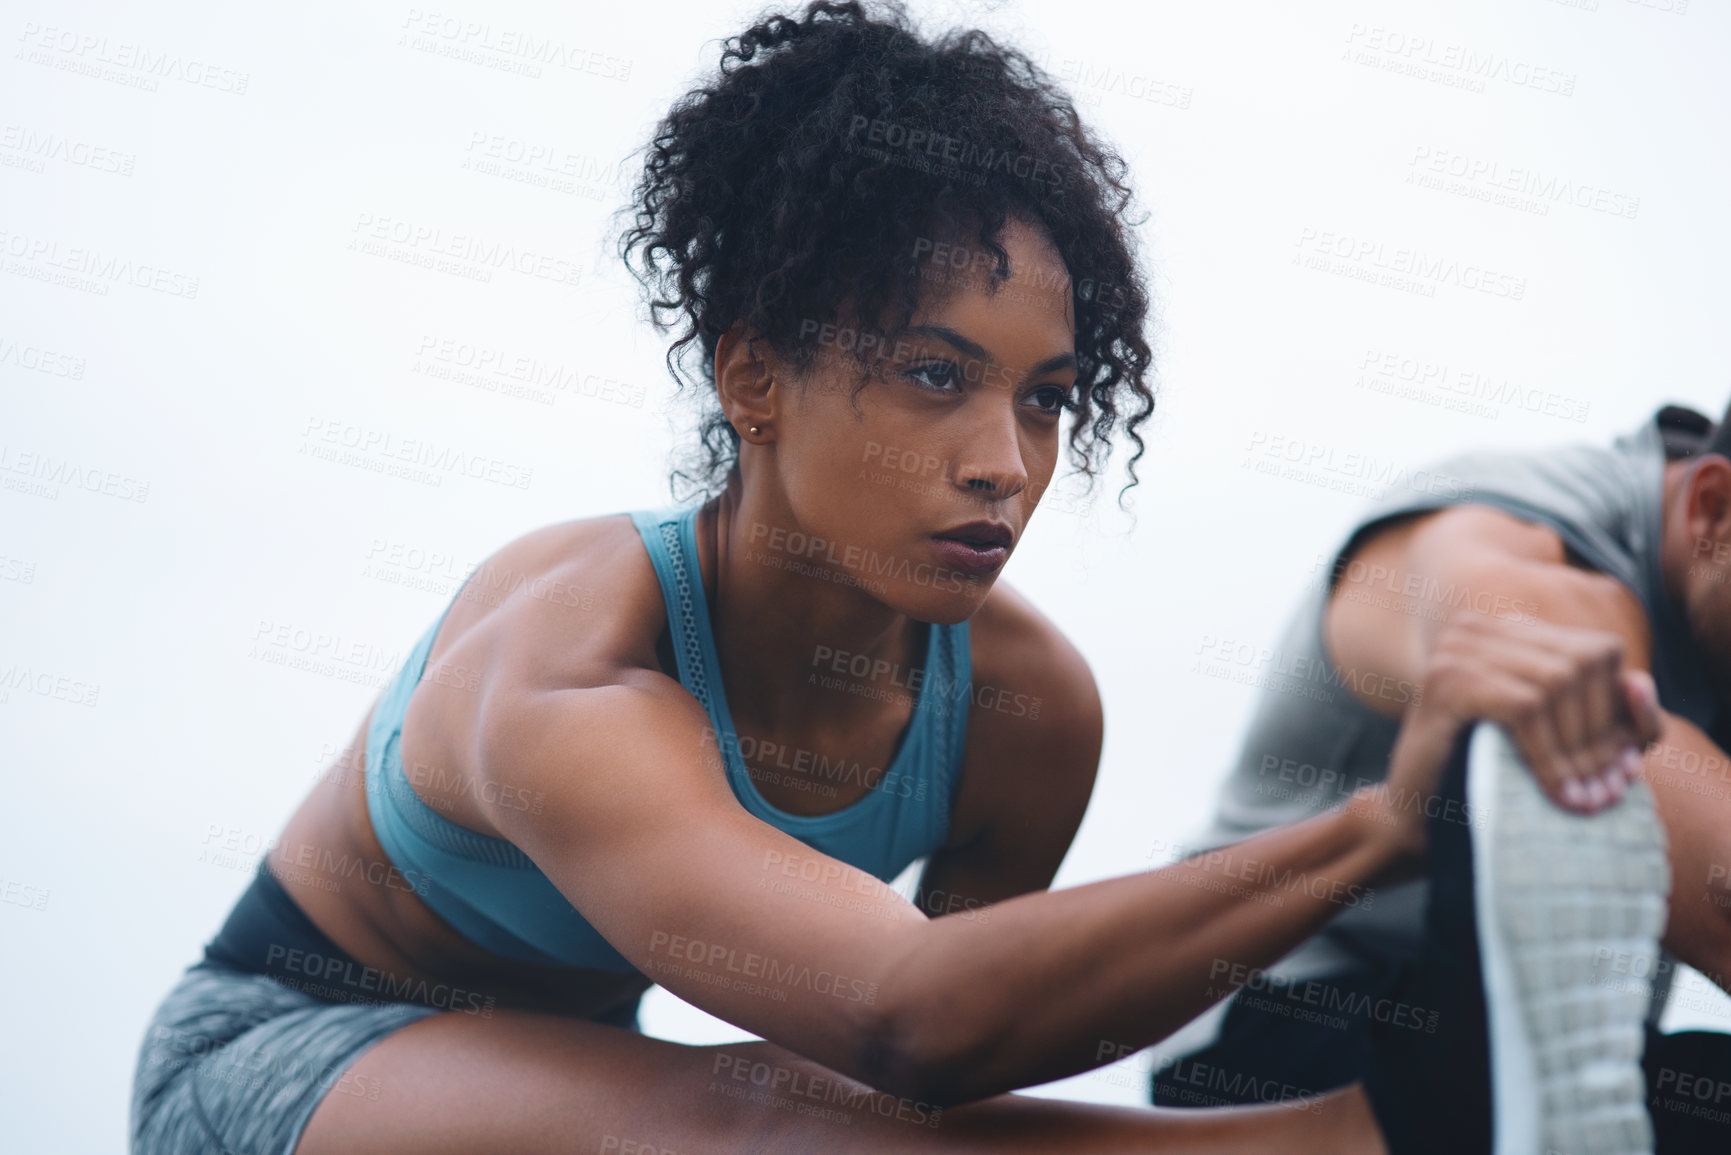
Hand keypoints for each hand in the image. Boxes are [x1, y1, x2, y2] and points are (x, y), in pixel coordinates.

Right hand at [1379, 612, 1661, 843]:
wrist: (1418, 819)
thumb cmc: (1494, 782)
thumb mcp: (1574, 747)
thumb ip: (1621, 720)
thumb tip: (1640, 683)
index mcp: (1508, 631)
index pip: (1598, 650)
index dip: (1618, 710)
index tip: (1622, 768)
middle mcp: (1479, 628)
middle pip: (1584, 661)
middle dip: (1604, 731)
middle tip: (1607, 790)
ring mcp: (1456, 649)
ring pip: (1559, 681)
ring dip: (1580, 747)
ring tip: (1585, 798)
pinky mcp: (1446, 682)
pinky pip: (1526, 707)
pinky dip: (1551, 754)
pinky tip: (1556, 793)